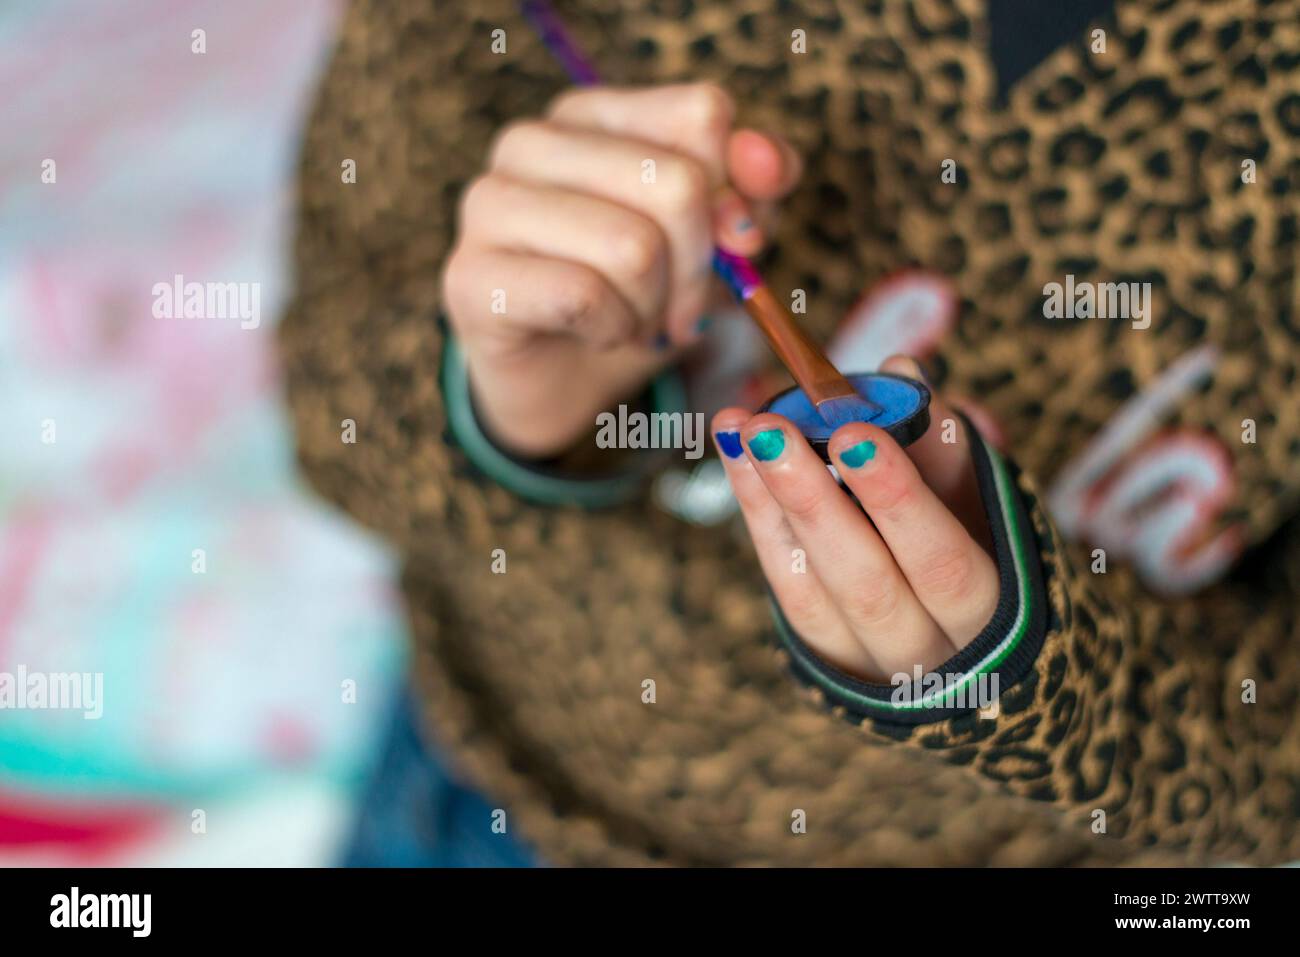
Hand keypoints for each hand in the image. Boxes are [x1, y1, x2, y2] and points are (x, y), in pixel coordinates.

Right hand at [442, 83, 801, 458]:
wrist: (561, 380)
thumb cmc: (637, 297)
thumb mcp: (713, 242)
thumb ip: (751, 192)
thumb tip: (767, 164)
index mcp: (590, 114)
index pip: (701, 115)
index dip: (740, 193)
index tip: (734, 247)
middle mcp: (530, 143)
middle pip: (675, 183)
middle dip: (700, 269)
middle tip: (682, 308)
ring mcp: (490, 205)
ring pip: (632, 246)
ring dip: (654, 307)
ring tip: (636, 320)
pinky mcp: (471, 277)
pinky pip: (584, 296)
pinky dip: (613, 330)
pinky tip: (597, 333)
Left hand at [711, 355, 999, 681]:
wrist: (958, 634)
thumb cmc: (979, 542)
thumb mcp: (982, 499)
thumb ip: (944, 441)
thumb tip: (899, 370)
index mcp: (991, 615)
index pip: (942, 564)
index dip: (897, 502)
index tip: (854, 434)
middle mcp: (929, 653)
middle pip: (866, 584)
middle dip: (813, 500)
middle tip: (771, 428)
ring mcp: (870, 660)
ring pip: (813, 591)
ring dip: (771, 502)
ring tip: (742, 429)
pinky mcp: (825, 650)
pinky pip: (785, 585)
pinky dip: (758, 516)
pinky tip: (737, 456)